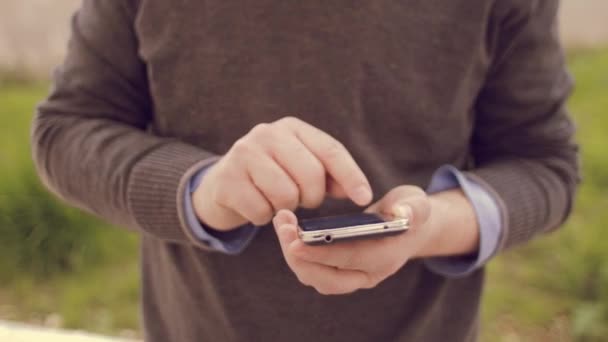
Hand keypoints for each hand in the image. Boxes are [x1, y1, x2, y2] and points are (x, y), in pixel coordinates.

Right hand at [192, 117, 372, 230]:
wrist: (220, 186)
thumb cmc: (271, 177)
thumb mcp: (300, 169)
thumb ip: (329, 176)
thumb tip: (357, 192)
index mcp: (292, 128)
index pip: (330, 149)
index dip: (351, 175)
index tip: (364, 198)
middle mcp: (267, 134)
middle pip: (311, 174)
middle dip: (312, 197)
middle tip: (300, 200)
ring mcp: (243, 154)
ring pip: (286, 195)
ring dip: (285, 209)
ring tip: (275, 201)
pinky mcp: (227, 180)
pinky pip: (262, 211)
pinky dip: (263, 217)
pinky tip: (255, 206)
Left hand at [273, 186, 435, 294]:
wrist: (407, 228)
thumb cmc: (409, 212)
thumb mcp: (417, 204)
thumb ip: (413, 209)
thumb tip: (403, 213)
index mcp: (386, 259)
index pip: (350, 260)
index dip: (323, 253)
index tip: (297, 241)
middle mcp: (366, 275)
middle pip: (327, 279)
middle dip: (300, 257)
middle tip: (283, 227)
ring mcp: (350, 277)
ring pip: (314, 277)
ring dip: (292, 254)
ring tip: (281, 222)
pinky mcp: (336, 271)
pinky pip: (310, 269)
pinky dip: (295, 251)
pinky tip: (286, 227)